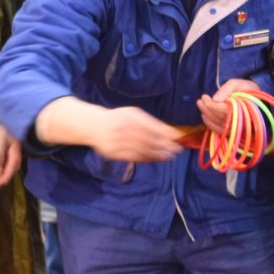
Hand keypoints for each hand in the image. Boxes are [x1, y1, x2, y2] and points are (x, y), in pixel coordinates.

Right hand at [37, 98, 182, 161]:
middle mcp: (124, 129)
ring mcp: (118, 142)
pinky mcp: (114, 153)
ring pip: (142, 150)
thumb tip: (171, 132)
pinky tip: (156, 159)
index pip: (151, 127)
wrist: (95, 126)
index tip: (177, 139)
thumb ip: (152, 122)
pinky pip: (133, 157)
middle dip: (164, 146)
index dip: (165, 134)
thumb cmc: (119, 118)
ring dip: (158, 154)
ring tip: (169, 156)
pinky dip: (147, 159)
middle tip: (176, 150)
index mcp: (130, 117)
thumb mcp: (134, 114)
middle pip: (148, 139)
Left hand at [196, 78, 264, 130]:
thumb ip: (226, 89)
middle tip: (200, 100)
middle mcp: (240, 121)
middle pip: (218, 118)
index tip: (204, 97)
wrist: (257, 99)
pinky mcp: (232, 131)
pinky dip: (209, 123)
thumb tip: (214, 99)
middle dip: (207, 109)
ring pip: (216, 125)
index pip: (223, 110)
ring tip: (201, 105)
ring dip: (206, 115)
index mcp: (243, 109)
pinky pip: (218, 130)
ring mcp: (236, 128)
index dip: (211, 105)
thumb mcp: (237, 84)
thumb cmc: (247, 90)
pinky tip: (205, 115)